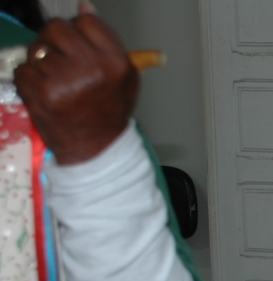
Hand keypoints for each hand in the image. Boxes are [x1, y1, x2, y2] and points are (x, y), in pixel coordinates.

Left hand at [14, 14, 137, 164]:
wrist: (97, 149)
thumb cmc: (109, 112)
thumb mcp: (124, 77)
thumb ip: (106, 41)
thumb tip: (86, 7)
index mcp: (116, 63)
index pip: (86, 21)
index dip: (78, 32)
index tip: (78, 47)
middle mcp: (93, 69)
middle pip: (57, 28)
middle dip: (54, 41)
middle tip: (61, 63)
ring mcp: (66, 81)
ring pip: (37, 50)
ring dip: (41, 63)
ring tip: (56, 83)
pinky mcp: (43, 94)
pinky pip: (23, 69)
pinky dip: (28, 80)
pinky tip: (45, 93)